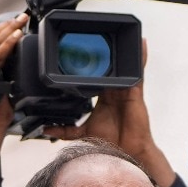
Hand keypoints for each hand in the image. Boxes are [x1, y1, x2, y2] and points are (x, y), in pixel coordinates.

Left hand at [43, 40, 155, 162]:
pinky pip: (138, 71)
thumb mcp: (83, 133)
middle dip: (105, 53)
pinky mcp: (135, 91)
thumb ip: (65, 130)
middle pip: (110, 67)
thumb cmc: (111, 142)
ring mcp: (126, 90)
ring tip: (119, 34)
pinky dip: (140, 57)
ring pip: (124, 66)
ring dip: (123, 51)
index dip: (90, 65)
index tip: (79, 54)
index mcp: (104, 97)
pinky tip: (141, 43)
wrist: (125, 152)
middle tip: (96, 38)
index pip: (96, 76)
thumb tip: (46, 130)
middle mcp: (115, 91)